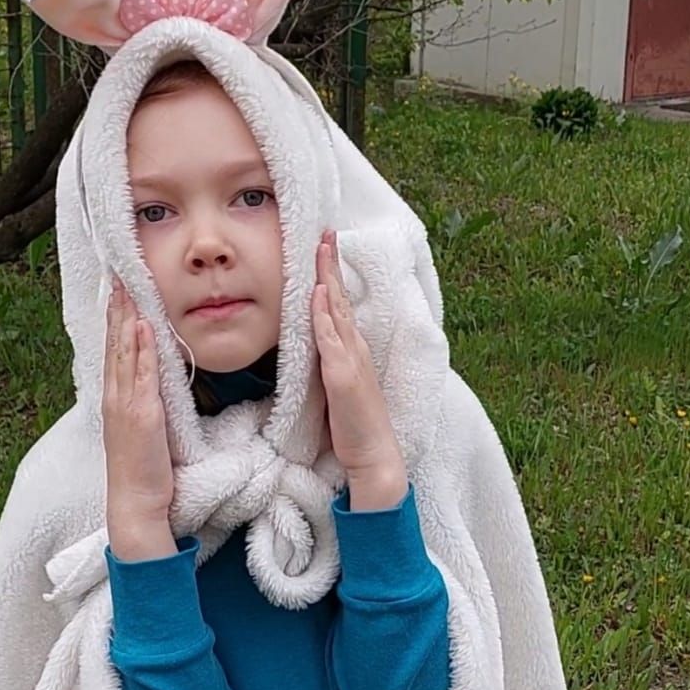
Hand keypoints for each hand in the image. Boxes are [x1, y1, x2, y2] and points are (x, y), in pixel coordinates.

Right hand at [102, 276, 175, 559]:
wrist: (135, 502)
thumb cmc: (142, 468)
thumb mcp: (141, 425)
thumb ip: (143, 398)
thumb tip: (152, 372)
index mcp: (116, 396)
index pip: (115, 347)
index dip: (115, 316)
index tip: (117, 287)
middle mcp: (116, 395)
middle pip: (115, 342)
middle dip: (116, 306)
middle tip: (117, 272)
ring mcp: (127, 403)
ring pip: (125, 352)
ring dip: (126, 318)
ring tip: (127, 286)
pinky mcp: (143, 415)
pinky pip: (143, 375)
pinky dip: (143, 349)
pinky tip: (144, 326)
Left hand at [312, 231, 407, 509]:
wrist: (374, 456)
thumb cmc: (354, 425)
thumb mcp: (338, 385)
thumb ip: (329, 362)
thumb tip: (314, 341)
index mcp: (352, 350)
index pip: (339, 305)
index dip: (331, 276)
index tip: (324, 248)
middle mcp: (355, 349)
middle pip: (339, 298)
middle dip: (331, 265)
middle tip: (324, 232)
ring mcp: (350, 361)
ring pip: (336, 311)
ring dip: (327, 279)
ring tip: (321, 250)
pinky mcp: (343, 377)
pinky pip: (330, 341)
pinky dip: (323, 316)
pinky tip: (316, 296)